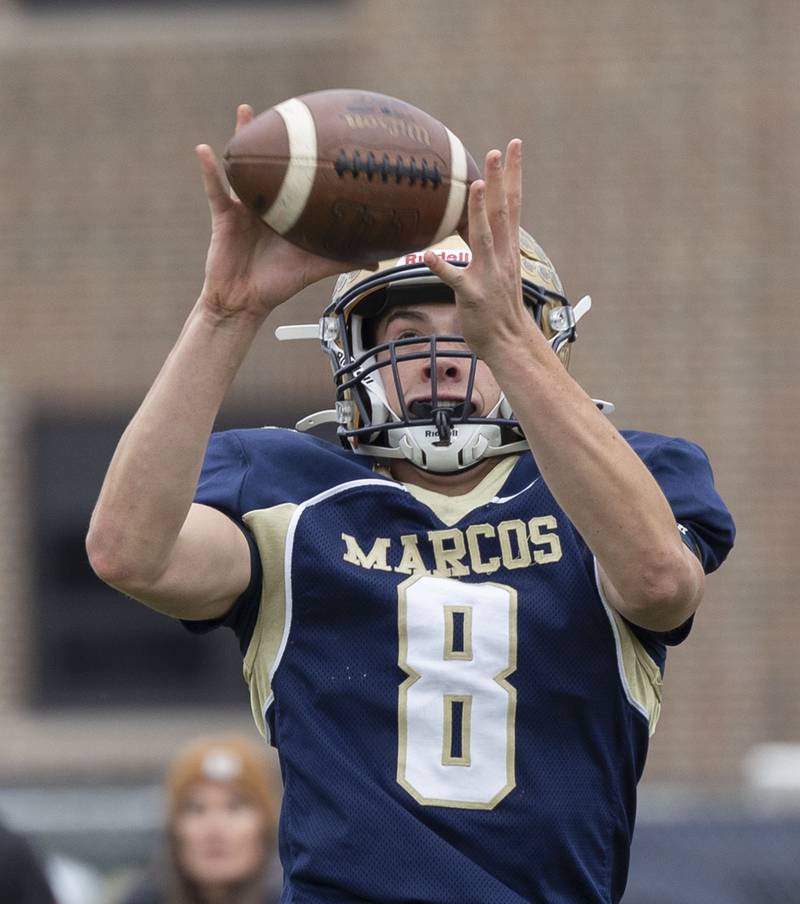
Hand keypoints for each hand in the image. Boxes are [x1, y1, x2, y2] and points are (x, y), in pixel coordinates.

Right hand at [196, 104, 365, 321]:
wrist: (244, 301)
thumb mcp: (313, 268)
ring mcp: (245, 207)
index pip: (301, 178)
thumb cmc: (277, 284)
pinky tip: (204, 150)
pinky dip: (209, 171)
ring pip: (245, 168)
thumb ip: (341, 260)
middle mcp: (268, 203)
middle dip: (280, 136)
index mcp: (289, 212)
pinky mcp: (223, 216)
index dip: (310, 156)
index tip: (325, 130)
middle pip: (274, 164)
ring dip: (244, 138)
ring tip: (247, 111)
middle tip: (291, 108)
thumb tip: (376, 261)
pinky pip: (215, 190)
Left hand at [424, 140, 534, 360]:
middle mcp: (502, 257)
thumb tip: (474, 220)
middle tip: (497, 151)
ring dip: (480, 211)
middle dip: (500, 180)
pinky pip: (455, 280)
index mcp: (508, 249)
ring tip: (476, 185)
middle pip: (502, 213)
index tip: (514, 146)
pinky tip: (428, 256)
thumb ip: (489, 243)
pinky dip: (442, 268)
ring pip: (483, 238)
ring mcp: (488, 276)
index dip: (514, 174)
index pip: (514, 204)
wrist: (508, 342)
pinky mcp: (473, 296)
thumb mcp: (499, 268)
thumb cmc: (499, 307)